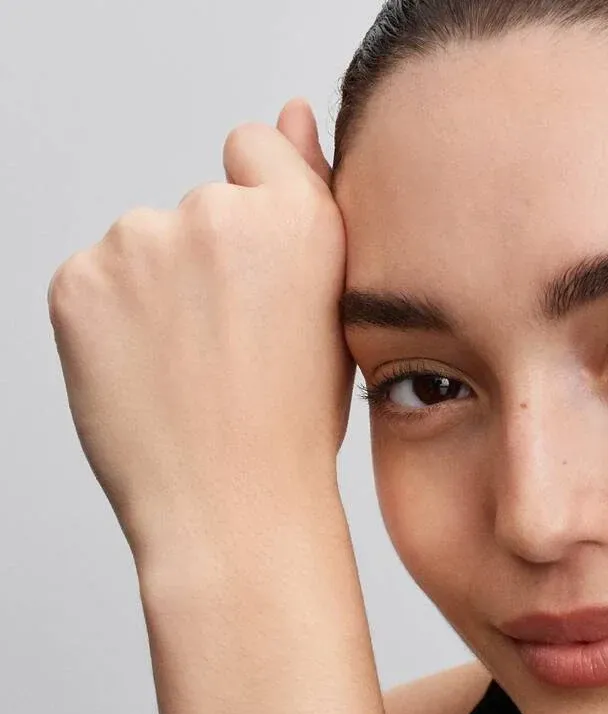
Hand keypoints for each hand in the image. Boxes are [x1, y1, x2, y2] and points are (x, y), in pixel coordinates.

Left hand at [47, 99, 354, 567]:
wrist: (231, 511)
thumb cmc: (290, 427)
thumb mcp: (332, 310)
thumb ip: (309, 196)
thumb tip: (291, 113)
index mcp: (294, 217)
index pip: (253, 150)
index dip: (256, 220)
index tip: (257, 284)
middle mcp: (214, 213)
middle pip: (196, 207)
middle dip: (205, 264)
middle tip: (227, 351)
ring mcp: (138, 244)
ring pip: (142, 246)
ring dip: (155, 291)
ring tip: (188, 372)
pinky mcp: (78, 282)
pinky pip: (95, 280)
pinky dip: (111, 320)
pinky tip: (146, 375)